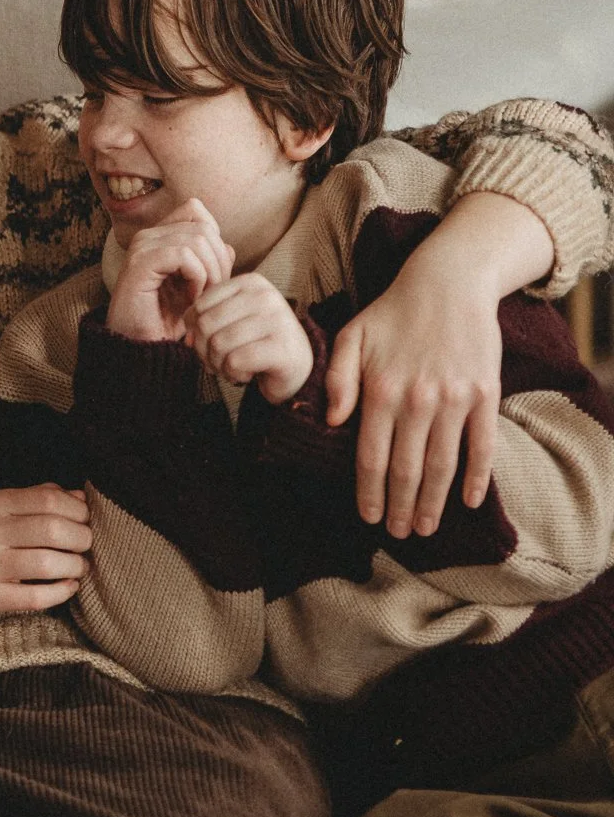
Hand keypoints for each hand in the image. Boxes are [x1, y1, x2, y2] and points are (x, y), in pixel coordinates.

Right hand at [0, 483, 91, 626]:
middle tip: (86, 545)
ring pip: (48, 564)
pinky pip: (36, 597)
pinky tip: (69, 586)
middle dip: (82, 539)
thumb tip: (82, 497)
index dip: (78, 511)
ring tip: (79, 567)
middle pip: (52, 530)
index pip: (48, 499)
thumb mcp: (2, 511)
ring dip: (75, 566)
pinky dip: (62, 592)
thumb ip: (39, 499)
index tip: (87, 520)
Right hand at [107, 202, 233, 344]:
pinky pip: (184, 255)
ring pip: (198, 239)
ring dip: (210, 272)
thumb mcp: (196, 287)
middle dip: (219, 262)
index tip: (212, 274)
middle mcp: (148, 235)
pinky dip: (197, 278)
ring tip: (202, 298)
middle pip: (204, 227)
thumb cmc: (166, 319)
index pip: (196, 210)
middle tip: (213, 293)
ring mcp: (142, 247)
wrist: (139, 348)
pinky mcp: (140, 263)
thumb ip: (211, 263)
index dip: (215, 240)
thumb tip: (228, 247)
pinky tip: (191, 299)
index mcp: (159, 236)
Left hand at [189, 272, 313, 402]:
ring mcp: (277, 320)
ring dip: (218, 365)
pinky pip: (235, 362)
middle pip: (206, 325)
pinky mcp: (281, 348)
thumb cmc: (257, 342)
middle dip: (204, 351)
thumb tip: (187, 337)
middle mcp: (265, 295)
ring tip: (232, 368)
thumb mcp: (232, 320)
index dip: (195, 331)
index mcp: (250, 282)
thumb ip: (206, 318)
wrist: (296, 367)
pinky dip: (233, 374)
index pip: (200, 305)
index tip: (210, 344)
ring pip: (218, 344)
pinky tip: (246, 375)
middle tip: (218, 362)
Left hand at [325, 247, 504, 538]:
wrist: (448, 282)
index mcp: (380, 390)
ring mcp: (454, 399)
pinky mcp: (484, 395)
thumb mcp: (350, 337)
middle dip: (401, 508)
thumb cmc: (392, 312)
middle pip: (406, 470)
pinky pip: (482, 445)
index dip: (368, 492)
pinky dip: (476, 477)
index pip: (370, 457)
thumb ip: (337, 381)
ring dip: (434, 503)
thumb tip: (332, 423)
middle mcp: (417, 400)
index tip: (367, 517)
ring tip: (426, 527)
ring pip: (443, 465)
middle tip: (398, 534)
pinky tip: (469, 500)